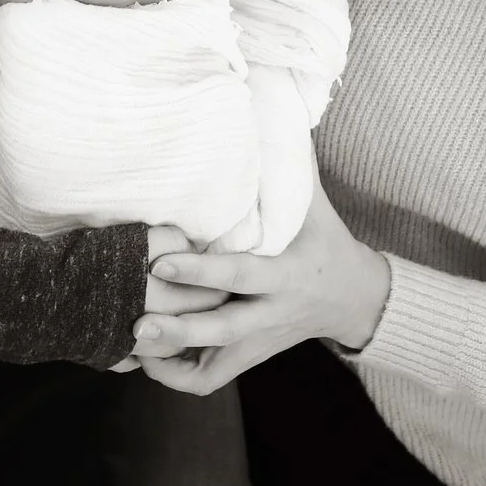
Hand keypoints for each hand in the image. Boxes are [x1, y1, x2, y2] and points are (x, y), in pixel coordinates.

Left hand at [132, 192, 392, 396]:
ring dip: (170, 359)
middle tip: (136, 320)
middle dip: (179, 329)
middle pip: (224, 331)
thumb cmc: (325, 242)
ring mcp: (260, 342)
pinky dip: (176, 375)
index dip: (202, 271)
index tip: (163, 260)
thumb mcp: (314, 205)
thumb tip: (269, 107)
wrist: (355, 299)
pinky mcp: (250, 358)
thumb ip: (287, 166)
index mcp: (288, 274)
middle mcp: (273, 313)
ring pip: (214, 366)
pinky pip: (210, 379)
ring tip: (130, 342)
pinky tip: (146, 359)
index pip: (242, 275)